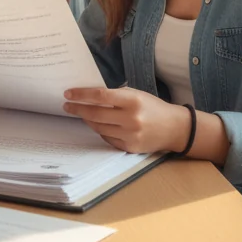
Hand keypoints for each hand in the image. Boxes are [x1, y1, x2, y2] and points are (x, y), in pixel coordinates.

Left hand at [63, 87, 191, 153]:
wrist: (174, 128)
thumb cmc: (153, 107)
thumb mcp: (137, 94)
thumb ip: (116, 95)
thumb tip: (90, 96)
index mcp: (133, 101)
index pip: (101, 96)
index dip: (82, 95)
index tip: (69, 93)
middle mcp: (131, 119)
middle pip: (96, 114)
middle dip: (78, 109)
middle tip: (67, 105)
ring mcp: (130, 136)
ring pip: (99, 128)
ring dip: (87, 120)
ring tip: (80, 113)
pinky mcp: (130, 148)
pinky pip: (107, 138)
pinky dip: (99, 130)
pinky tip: (96, 124)